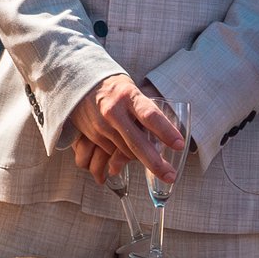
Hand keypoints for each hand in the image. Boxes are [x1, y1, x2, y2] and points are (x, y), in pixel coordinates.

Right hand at [69, 70, 182, 187]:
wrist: (79, 81)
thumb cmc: (114, 87)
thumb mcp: (131, 90)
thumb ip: (144, 109)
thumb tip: (167, 132)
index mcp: (128, 96)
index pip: (150, 116)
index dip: (166, 132)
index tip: (180, 145)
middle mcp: (114, 111)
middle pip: (137, 142)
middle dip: (155, 163)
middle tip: (170, 176)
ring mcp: (101, 125)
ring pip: (125, 152)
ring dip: (139, 158)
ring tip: (153, 161)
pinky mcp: (91, 135)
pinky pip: (111, 153)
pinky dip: (122, 156)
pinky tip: (127, 153)